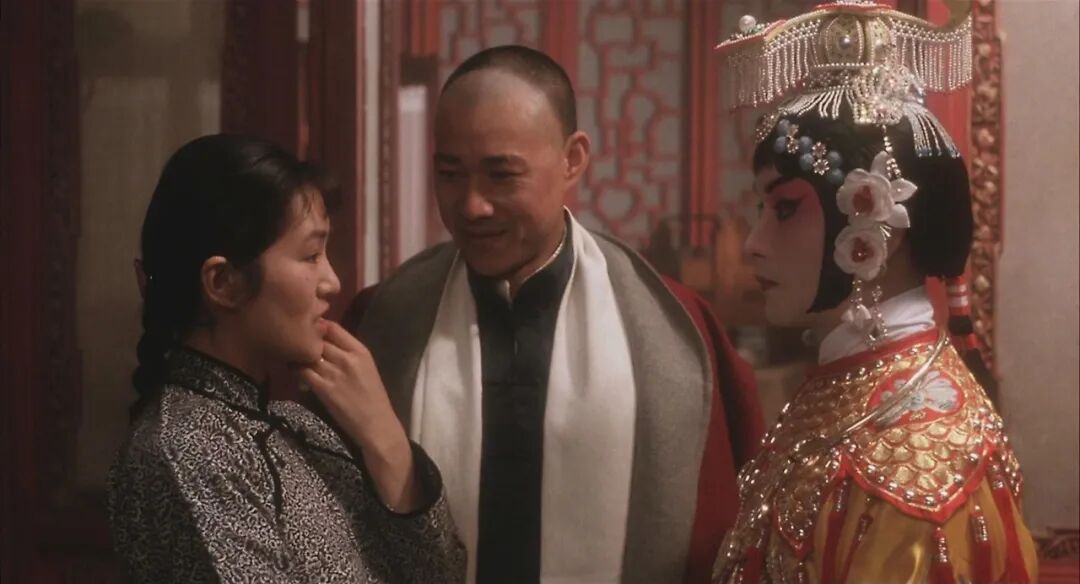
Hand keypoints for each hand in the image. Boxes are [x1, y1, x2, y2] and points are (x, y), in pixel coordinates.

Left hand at [299, 321, 419, 510]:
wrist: (376, 424)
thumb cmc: (372, 397)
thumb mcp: (366, 368)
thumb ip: (348, 353)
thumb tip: (323, 342)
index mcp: (360, 351)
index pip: (333, 327)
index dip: (318, 326)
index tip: (309, 332)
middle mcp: (347, 358)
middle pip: (317, 339)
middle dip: (304, 341)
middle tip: (295, 346)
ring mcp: (335, 373)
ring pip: (307, 354)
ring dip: (297, 356)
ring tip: (293, 359)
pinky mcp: (324, 389)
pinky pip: (303, 372)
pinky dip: (296, 371)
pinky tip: (296, 374)